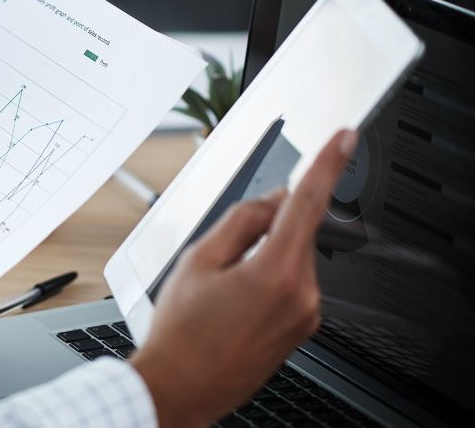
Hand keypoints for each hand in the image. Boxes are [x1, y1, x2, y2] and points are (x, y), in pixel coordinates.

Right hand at [130, 129, 357, 426]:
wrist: (181, 388)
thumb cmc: (181, 333)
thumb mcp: (197, 260)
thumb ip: (240, 221)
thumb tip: (271, 202)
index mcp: (276, 272)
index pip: (307, 202)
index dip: (327, 163)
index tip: (344, 138)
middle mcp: (302, 295)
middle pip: (294, 232)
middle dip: (263, 227)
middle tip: (221, 253)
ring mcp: (305, 316)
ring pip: (291, 259)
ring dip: (261, 257)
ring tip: (219, 291)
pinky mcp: (302, 329)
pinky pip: (291, 286)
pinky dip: (266, 279)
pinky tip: (232, 303)